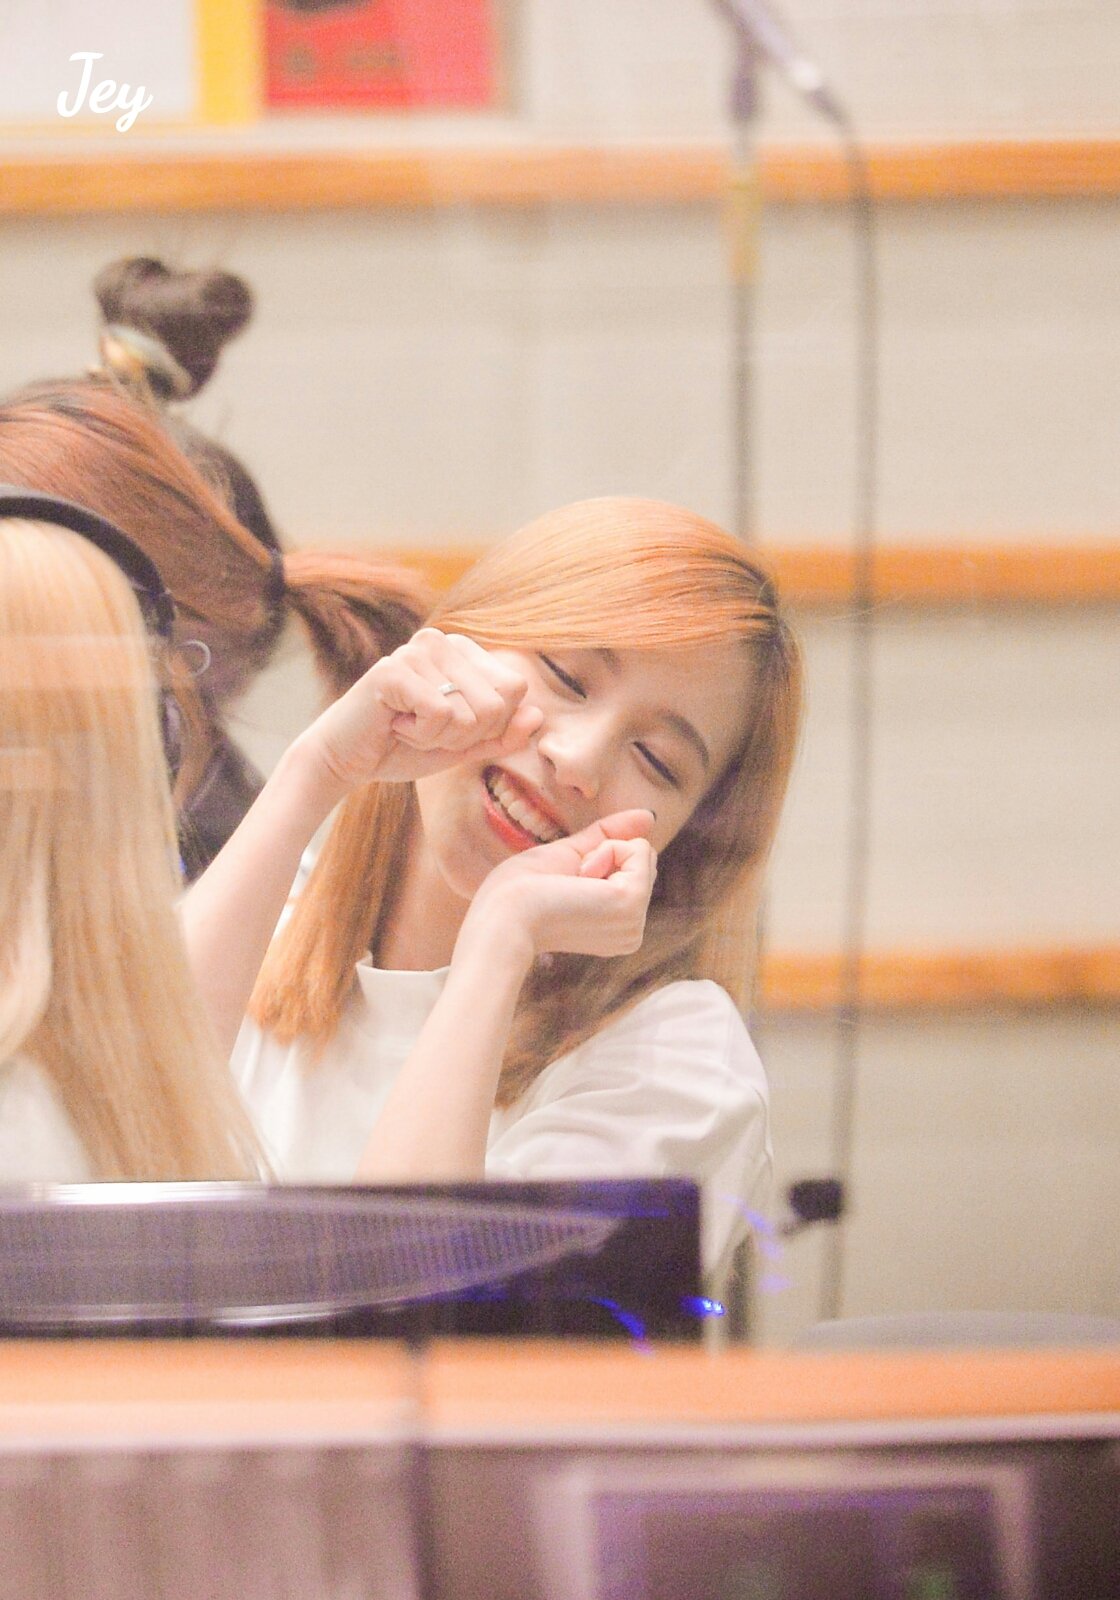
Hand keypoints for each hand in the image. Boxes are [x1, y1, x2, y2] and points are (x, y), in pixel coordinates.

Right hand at [297, 628, 543, 791]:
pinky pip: (439, 715)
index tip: (448, 727)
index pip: (515, 689)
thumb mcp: (464, 746)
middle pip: (498, 703)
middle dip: (466, 734)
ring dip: (439, 737)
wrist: (346, 760)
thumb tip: (539, 715)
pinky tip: (394, 724)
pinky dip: (419, 735)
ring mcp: (417, 650)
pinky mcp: (394, 669)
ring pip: (470, 713)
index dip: (489, 725)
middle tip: (426, 729)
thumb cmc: (403, 747)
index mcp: (464, 650)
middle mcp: (443, 640)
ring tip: (408, 725)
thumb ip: (503, 734)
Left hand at [460, 809, 657, 965]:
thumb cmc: (521, 891)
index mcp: (615, 926)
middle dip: (603, 854)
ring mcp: (635, 922)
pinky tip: (580, 878)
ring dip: (600, 855)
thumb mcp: (571, 856)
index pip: (631, 867)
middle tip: (568, 882)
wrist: (503, 916)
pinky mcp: (633, 904)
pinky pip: (639, 850)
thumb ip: (608, 836)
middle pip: (641, 859)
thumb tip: (649, 816)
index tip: (566, 882)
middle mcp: (631, 931)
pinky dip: (605, 852)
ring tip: (571, 884)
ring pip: (641, 853)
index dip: (597, 857)